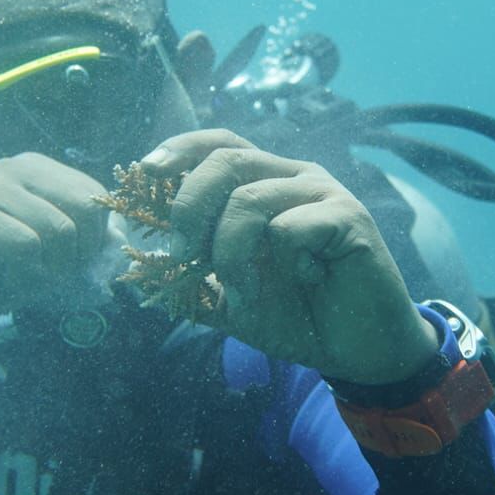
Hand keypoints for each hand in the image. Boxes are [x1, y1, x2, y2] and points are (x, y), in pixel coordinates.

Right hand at [0, 152, 110, 343]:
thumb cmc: (2, 272)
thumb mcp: (56, 253)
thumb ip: (89, 243)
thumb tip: (122, 241)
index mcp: (41, 169)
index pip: (96, 197)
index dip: (94, 240)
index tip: (69, 262)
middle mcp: (18, 165)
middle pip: (85, 209)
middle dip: (78, 254)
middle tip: (51, 274)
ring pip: (59, 230)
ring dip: (50, 269)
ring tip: (24, 274)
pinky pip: (27, 245)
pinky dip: (25, 272)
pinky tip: (4, 275)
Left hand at [140, 130, 437, 384]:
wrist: (357, 350)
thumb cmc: (296, 315)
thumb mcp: (228, 301)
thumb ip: (189, 282)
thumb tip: (137, 271)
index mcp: (264, 184)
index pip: (218, 144)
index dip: (179, 150)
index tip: (144, 173)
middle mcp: (292, 177)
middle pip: (225, 159)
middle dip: (189, 207)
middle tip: (181, 256)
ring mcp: (322, 193)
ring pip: (249, 198)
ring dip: (230, 252)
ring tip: (243, 291)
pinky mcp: (349, 217)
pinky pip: (290, 227)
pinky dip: (281, 263)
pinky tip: (304, 281)